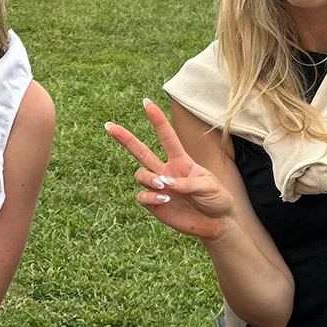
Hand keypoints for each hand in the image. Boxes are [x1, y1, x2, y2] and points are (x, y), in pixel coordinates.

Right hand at [105, 99, 235, 242]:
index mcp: (181, 161)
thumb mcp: (208, 185)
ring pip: (140, 174)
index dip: (157, 120)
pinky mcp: (154, 205)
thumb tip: (164, 182)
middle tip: (109, 126)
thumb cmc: (217, 200)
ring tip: (163, 186)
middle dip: (125, 138)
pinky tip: (165, 200)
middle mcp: (166, 171)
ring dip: (149, 178)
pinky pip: (142, 196)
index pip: (166, 137)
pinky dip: (151, 196)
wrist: (217, 224)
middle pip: (141, 151)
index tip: (146, 102)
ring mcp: (159, 188)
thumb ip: (186, 182)